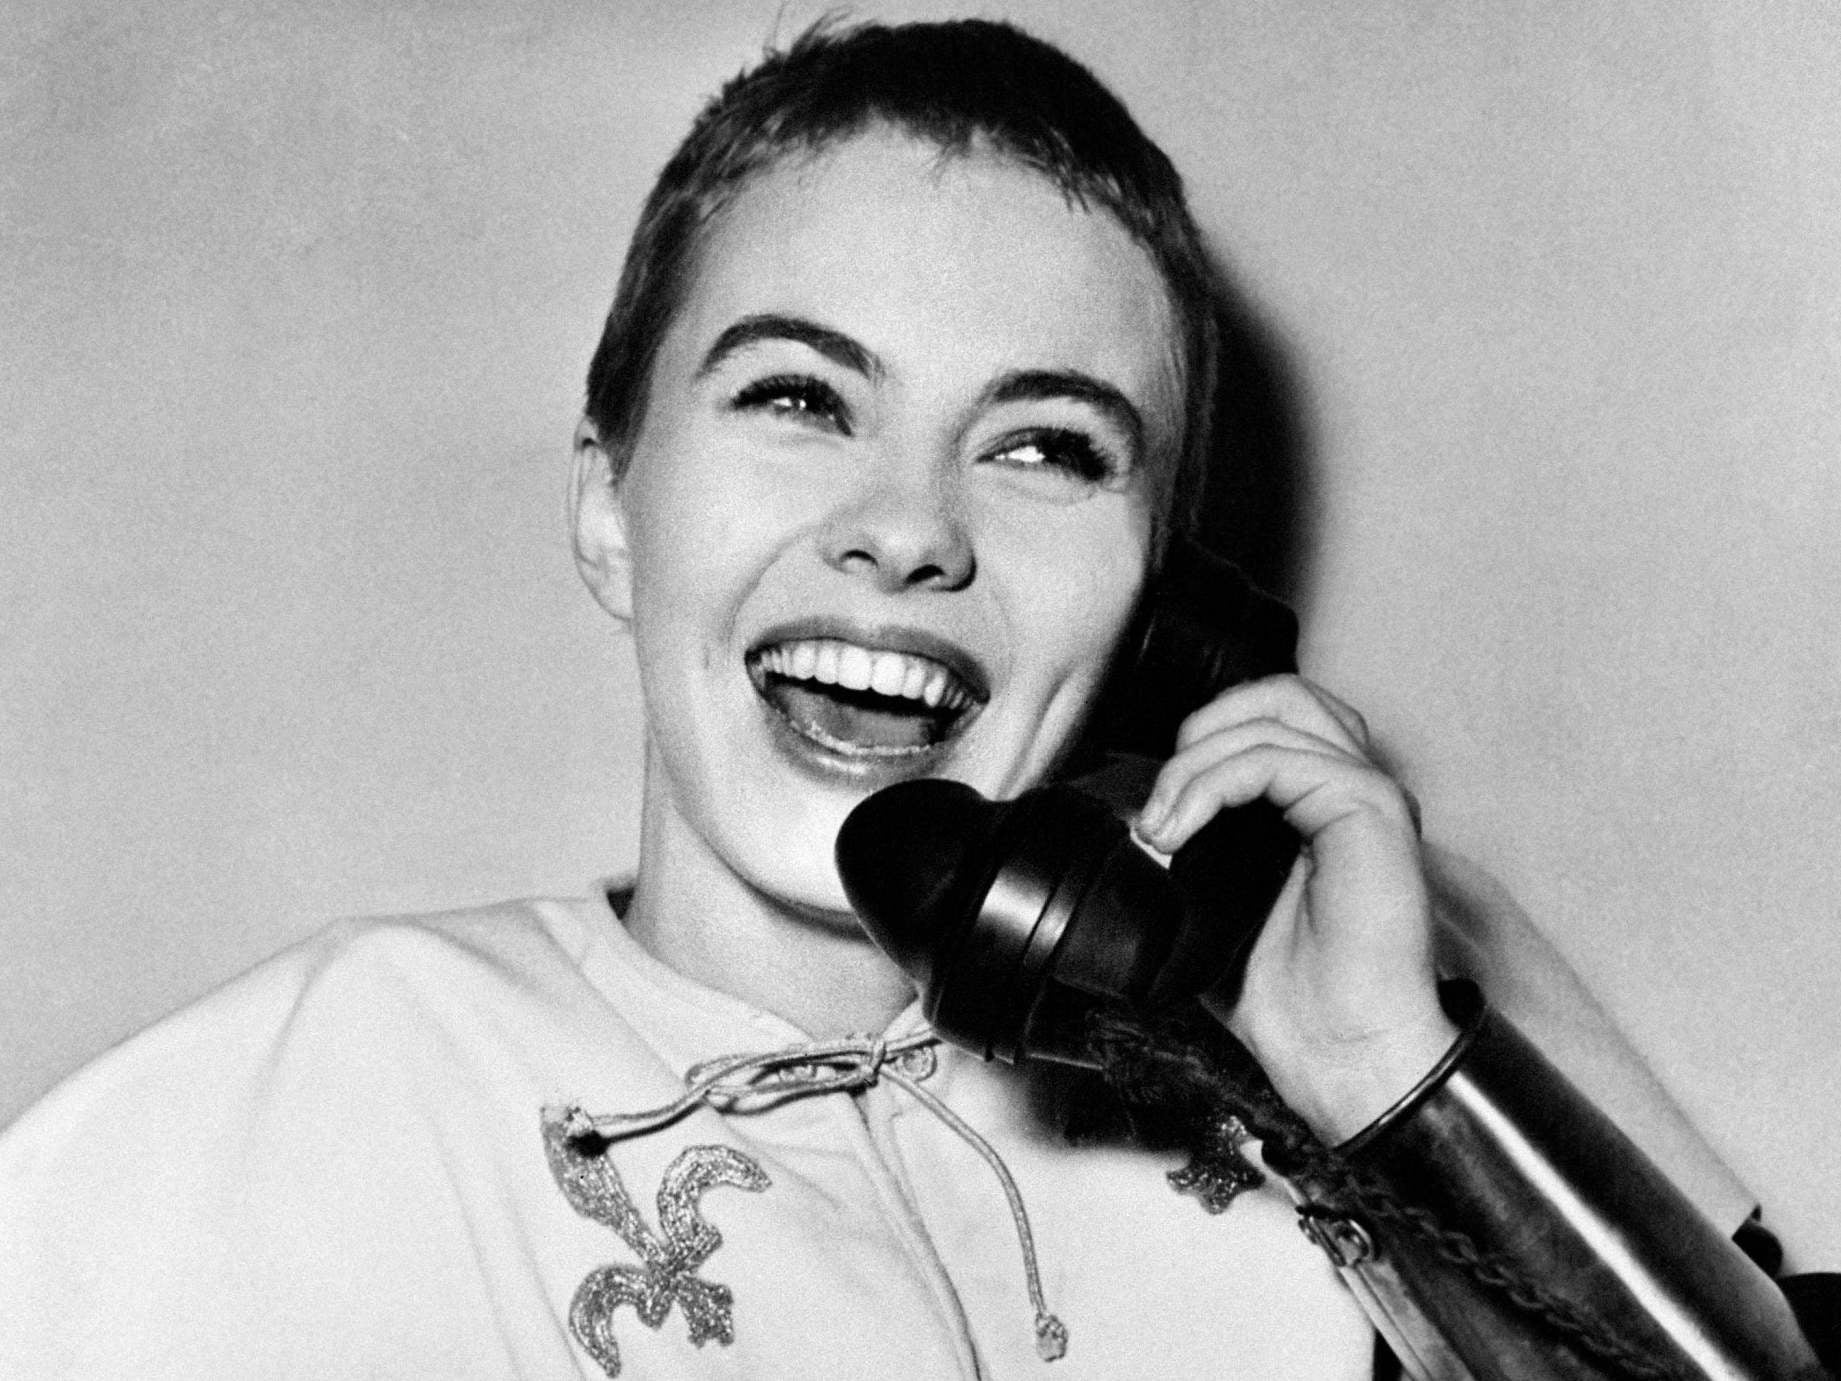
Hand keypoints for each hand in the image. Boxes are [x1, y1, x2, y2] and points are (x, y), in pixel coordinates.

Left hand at [1134, 675, 1456, 1142]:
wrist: (1343, 1055)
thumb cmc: (1294, 999)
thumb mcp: (1216, 910)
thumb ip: (1192, 856)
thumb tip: (1134, 829)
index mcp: (1326, 804)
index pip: (1268, 719)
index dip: (1202, 744)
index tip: (1154, 813)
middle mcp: (1354, 787)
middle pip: (1278, 693)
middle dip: (1201, 730)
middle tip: (1159, 803)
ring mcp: (1367, 792)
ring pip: (1273, 713)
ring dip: (1196, 760)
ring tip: (1163, 823)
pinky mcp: (1369, 807)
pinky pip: (1275, 757)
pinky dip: (1211, 783)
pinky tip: (1181, 828)